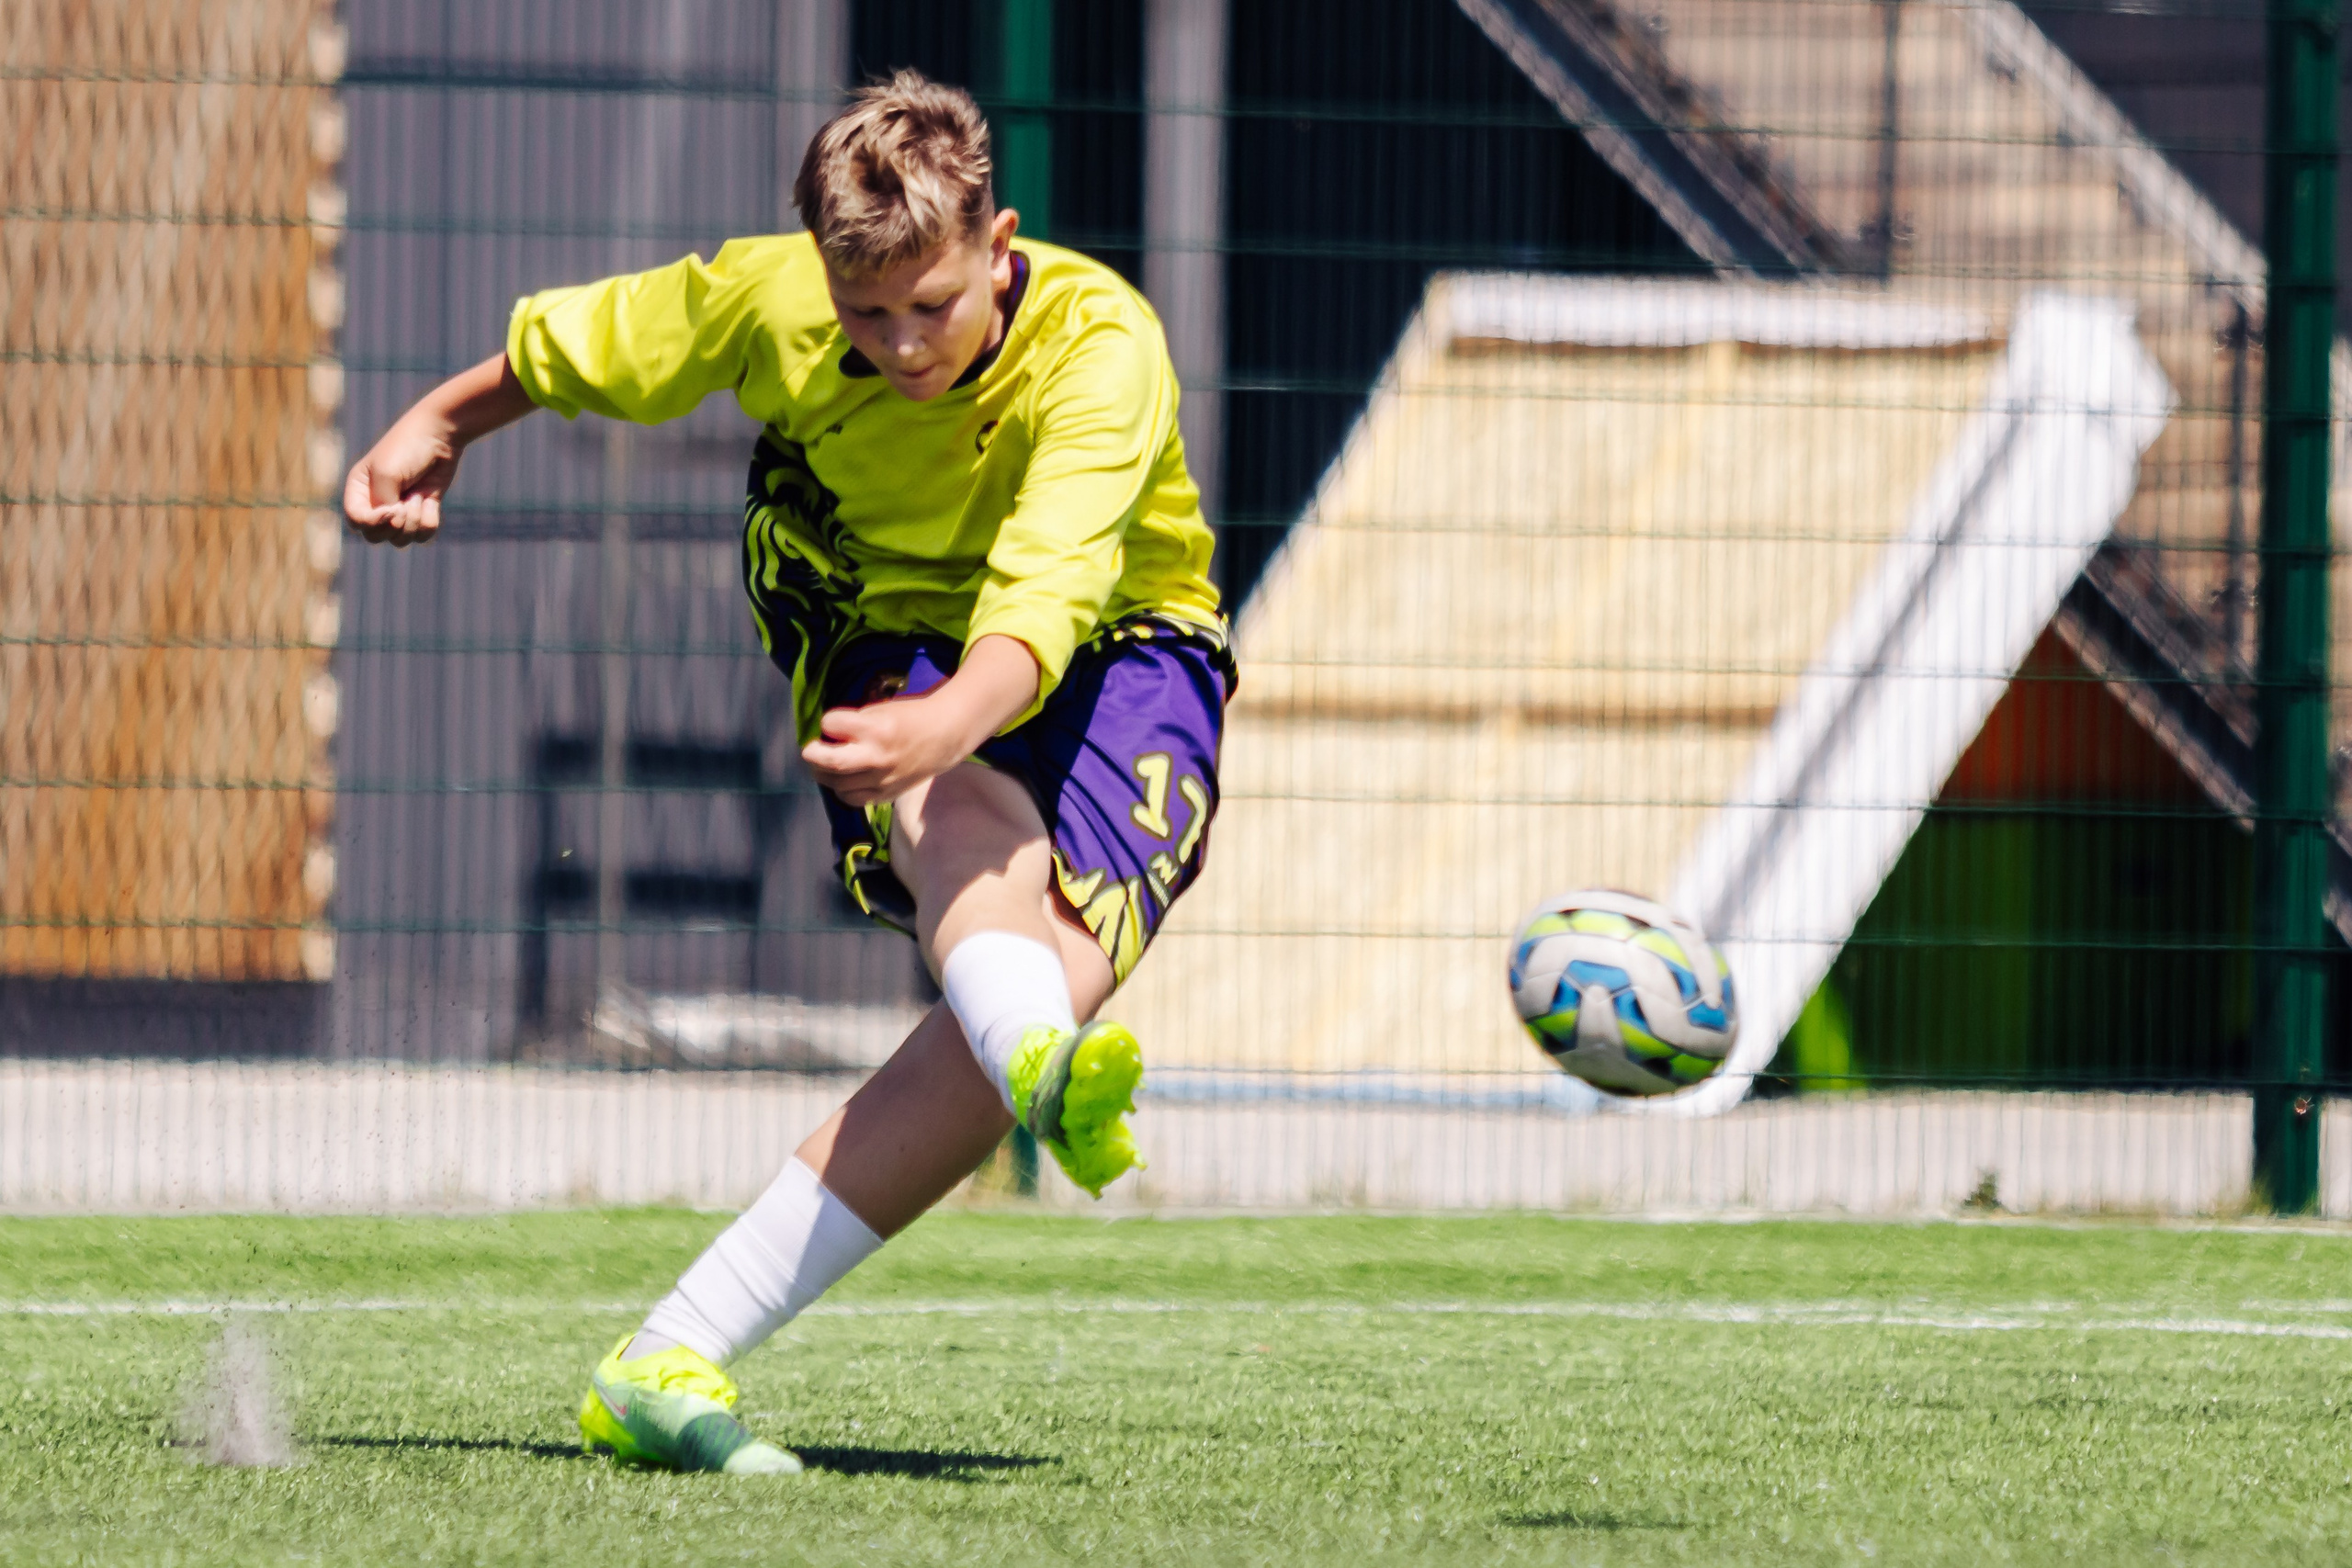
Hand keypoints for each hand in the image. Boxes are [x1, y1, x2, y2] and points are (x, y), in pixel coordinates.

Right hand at [342, 353, 539, 547]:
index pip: (356, 522)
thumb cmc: (407, 449)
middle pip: (375, 536)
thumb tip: (393, 526)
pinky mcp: (423, 511)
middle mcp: (376, 501)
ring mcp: (400, 508)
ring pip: (401, 539)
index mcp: (358, 490)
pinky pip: (424, 534)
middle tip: (405, 508)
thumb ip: (382, 505)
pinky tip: (430, 500)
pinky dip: (430, 520)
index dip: (373, 523)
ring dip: (413, 521)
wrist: (440, 434)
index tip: (391, 509)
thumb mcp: (387, 475)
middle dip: (395, 527)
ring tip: (418, 497)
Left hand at [801, 635, 1042, 805]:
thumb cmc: (910, 717)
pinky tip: (844, 780)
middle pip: (829, 761)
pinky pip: (852, 799)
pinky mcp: (885, 795)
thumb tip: (826, 735)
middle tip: (810, 749)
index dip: (827, 722)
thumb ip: (853, 723)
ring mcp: (881, 779)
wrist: (944, 737)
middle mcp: (877, 756)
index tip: (831, 723)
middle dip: (812, 754)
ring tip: (825, 764)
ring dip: (823, 773)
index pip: (831, 724)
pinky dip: (841, 790)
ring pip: (836, 784)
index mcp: (876, 728)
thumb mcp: (881, 709)